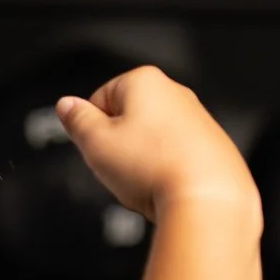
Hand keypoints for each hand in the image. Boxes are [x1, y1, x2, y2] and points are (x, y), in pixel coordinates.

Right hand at [54, 65, 258, 225]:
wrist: (207, 198)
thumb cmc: (155, 168)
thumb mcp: (95, 143)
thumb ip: (76, 120)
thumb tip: (67, 105)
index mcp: (144, 81)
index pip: (98, 99)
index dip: (91, 129)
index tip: (96, 148)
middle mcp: (175, 93)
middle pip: (127, 119)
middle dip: (118, 145)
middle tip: (118, 167)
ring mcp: (197, 119)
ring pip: (152, 140)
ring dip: (142, 160)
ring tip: (144, 181)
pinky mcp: (212, 146)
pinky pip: (176, 156)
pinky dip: (167, 170)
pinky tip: (165, 187)